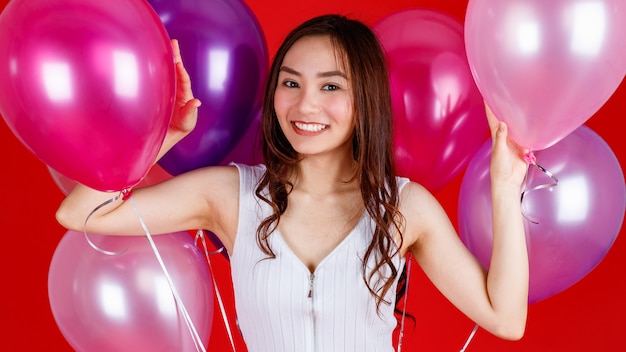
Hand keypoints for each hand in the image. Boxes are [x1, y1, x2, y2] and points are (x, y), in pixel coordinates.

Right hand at [158, 39, 201, 159]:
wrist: (166, 134)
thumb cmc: (180, 128)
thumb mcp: (187, 122)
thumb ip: (190, 112)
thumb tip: (197, 102)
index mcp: (185, 95)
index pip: (183, 81)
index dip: (181, 72)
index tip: (178, 62)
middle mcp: (177, 89)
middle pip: (176, 70)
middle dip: (175, 56)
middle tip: (173, 42)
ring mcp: (168, 89)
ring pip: (167, 71)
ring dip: (167, 58)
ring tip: (167, 45)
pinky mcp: (158, 92)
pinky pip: (158, 78)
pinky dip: (156, 68)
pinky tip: (153, 58)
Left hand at [485, 102, 527, 188]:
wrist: (508, 181)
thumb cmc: (499, 167)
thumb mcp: (499, 151)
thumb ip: (501, 137)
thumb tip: (503, 123)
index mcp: (496, 136)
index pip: (492, 118)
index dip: (489, 107)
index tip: (487, 96)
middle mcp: (506, 136)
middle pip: (506, 119)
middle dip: (506, 109)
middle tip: (508, 95)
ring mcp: (515, 142)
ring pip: (518, 127)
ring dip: (520, 119)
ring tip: (524, 105)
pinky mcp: (524, 148)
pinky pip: (528, 137)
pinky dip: (531, 131)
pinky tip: (535, 123)